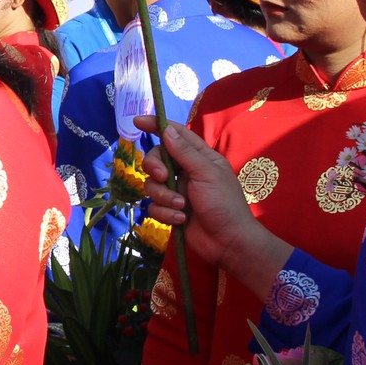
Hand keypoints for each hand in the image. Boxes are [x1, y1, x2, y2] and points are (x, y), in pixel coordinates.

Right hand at [136, 119, 264, 261]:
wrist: (228, 243)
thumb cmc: (224, 204)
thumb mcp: (206, 174)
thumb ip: (185, 153)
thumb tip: (166, 130)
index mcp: (199, 157)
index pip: (175, 134)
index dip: (156, 126)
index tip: (137, 121)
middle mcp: (186, 172)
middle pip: (156, 160)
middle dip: (155, 168)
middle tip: (163, 178)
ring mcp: (177, 192)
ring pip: (152, 185)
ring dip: (164, 197)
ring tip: (181, 208)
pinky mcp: (170, 211)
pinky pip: (154, 207)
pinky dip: (166, 214)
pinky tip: (181, 220)